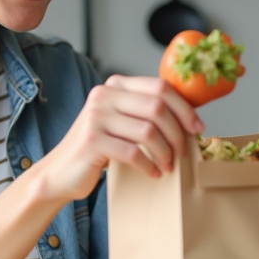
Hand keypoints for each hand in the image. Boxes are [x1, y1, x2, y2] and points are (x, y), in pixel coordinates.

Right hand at [28, 75, 203, 204]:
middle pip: (157, 108)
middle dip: (177, 133)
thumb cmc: (98, 149)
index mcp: (114, 85)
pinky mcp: (92, 140)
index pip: (160, 87)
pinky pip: (134, 152)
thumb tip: (189, 114)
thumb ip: (144, 112)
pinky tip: (153, 173)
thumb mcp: (120, 122)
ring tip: (167, 165)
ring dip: (165, 152)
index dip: (184, 107)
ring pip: (148, 131)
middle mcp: (103, 96)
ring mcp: (95, 117)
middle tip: (182, 152)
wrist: (61, 172)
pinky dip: (149, 165)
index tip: (197, 128)